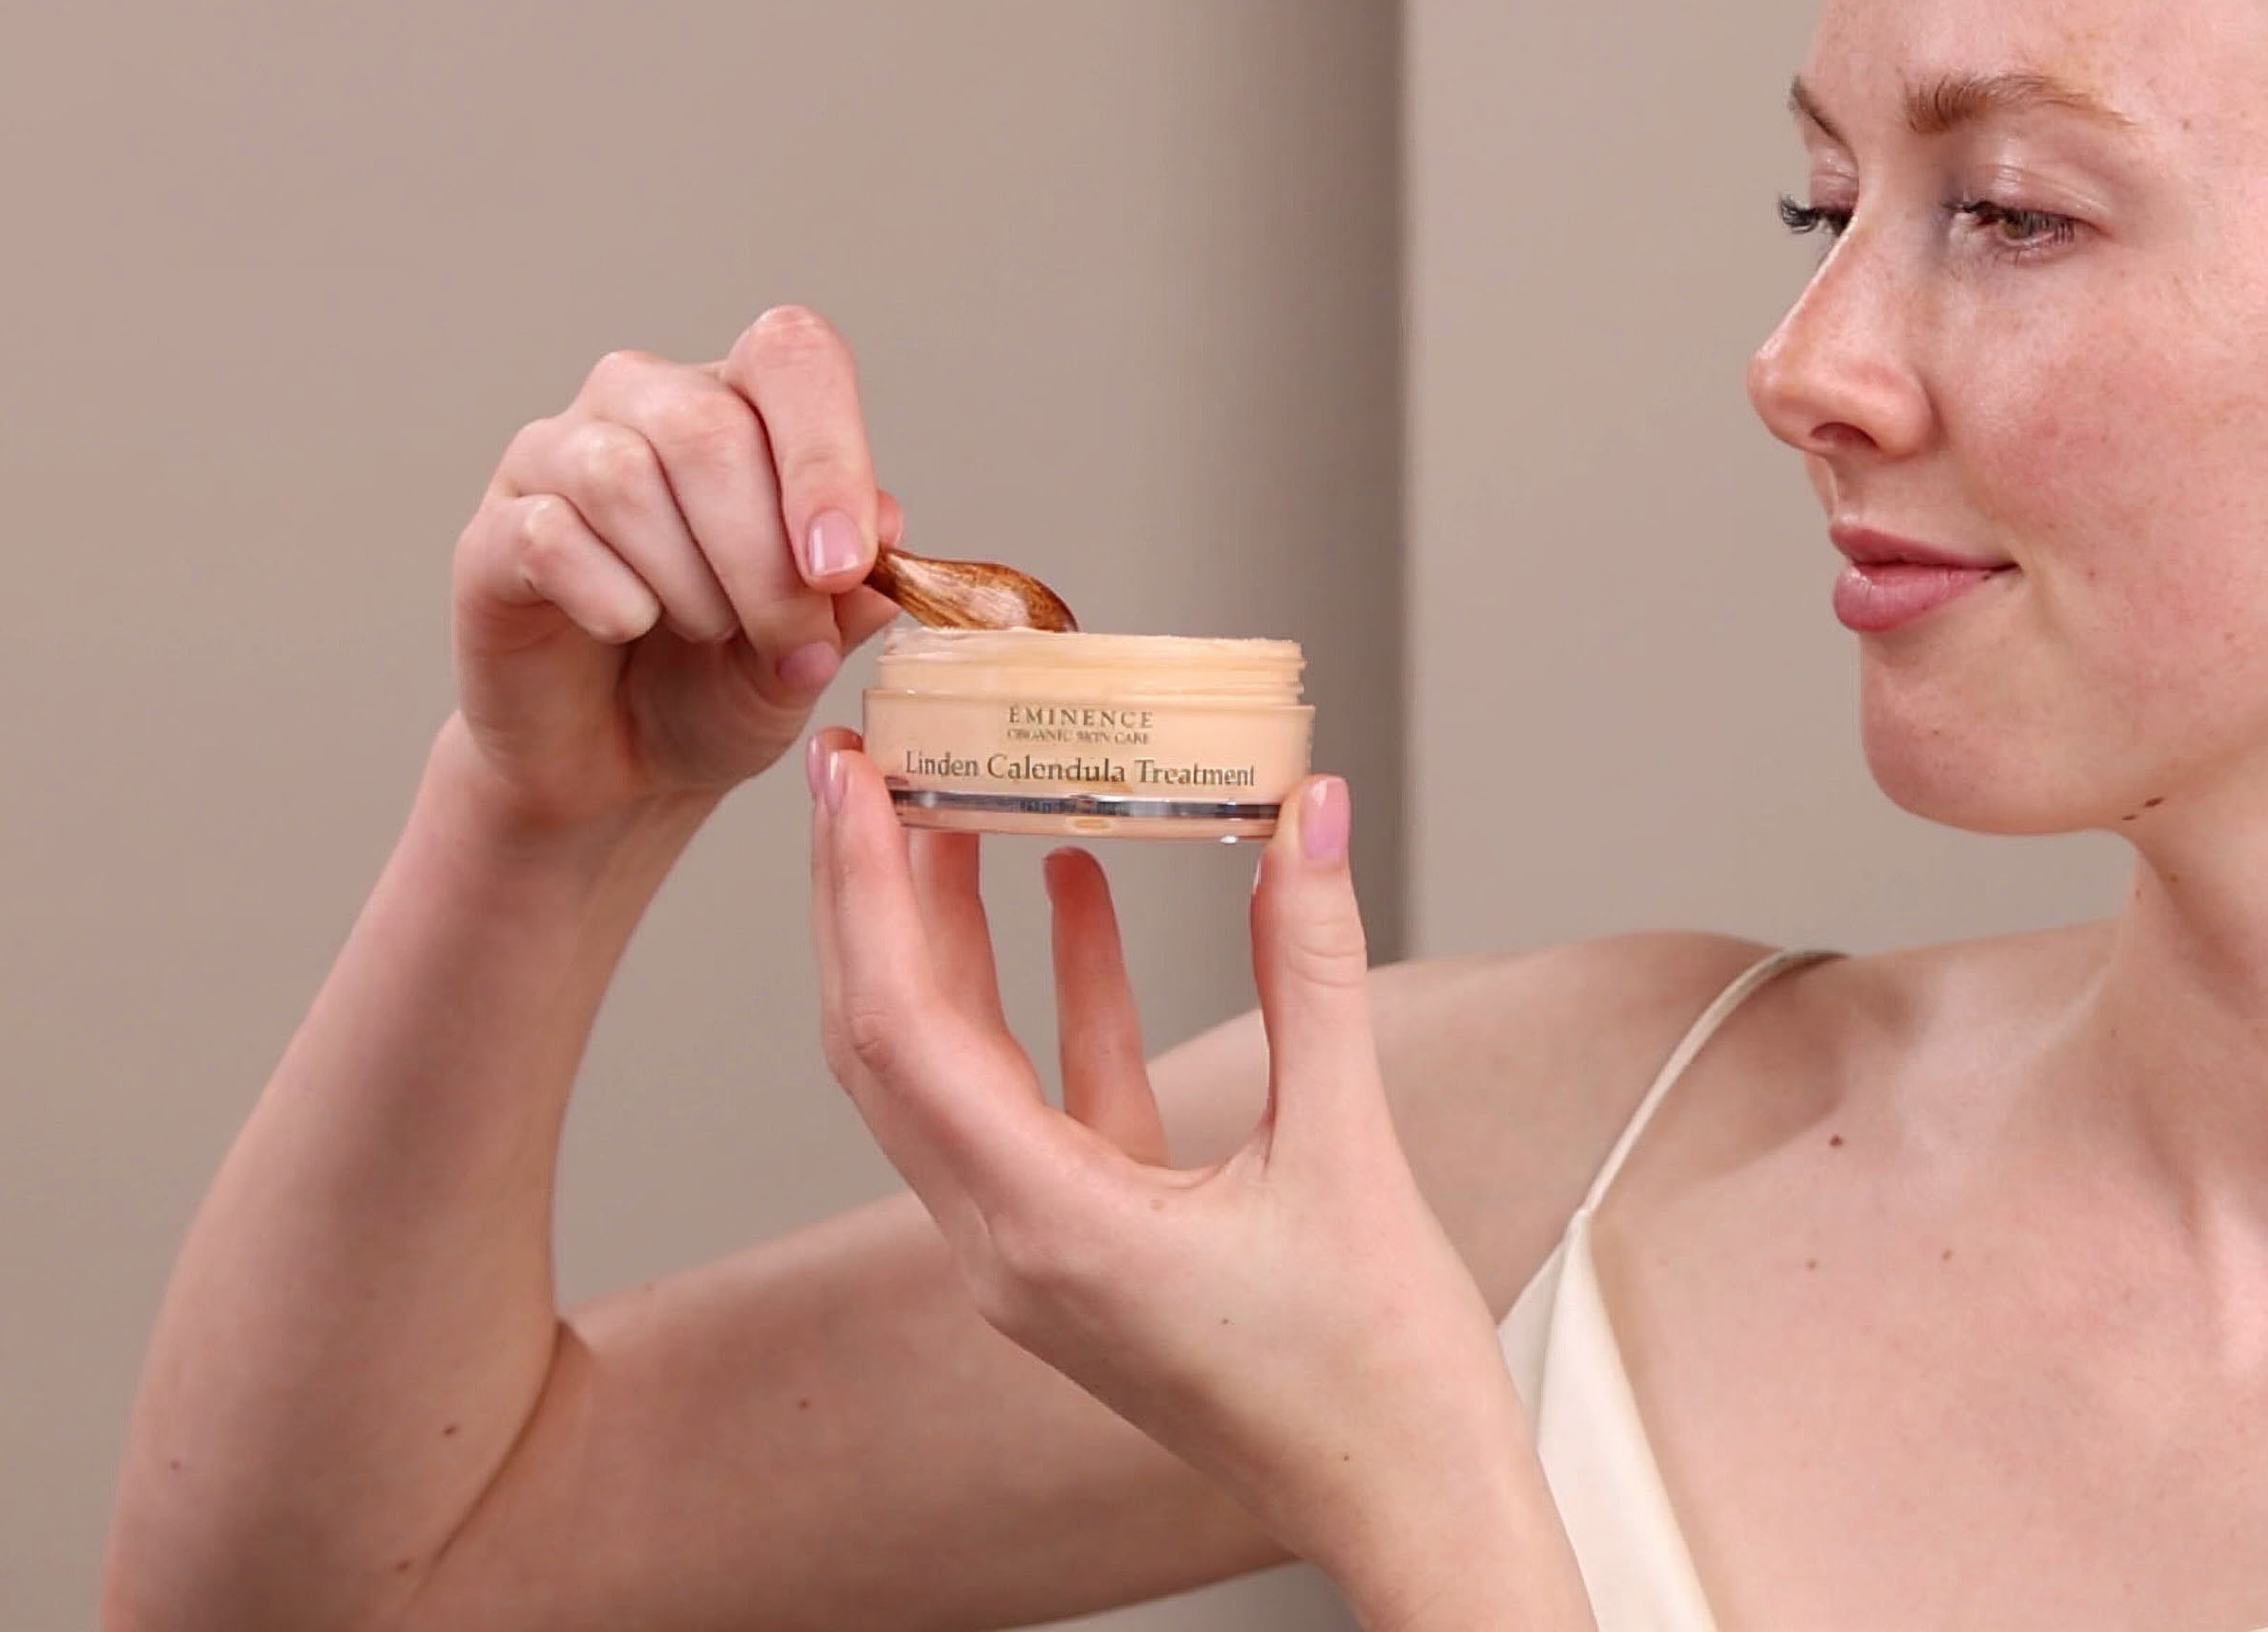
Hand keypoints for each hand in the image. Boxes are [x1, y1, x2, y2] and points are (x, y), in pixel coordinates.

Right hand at [449, 306, 904, 827]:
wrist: (620, 766)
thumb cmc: (720, 683)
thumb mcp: (813, 645)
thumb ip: (852, 590)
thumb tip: (885, 525)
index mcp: (743, 402)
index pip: (791, 355)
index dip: (827, 453)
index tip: (844, 565)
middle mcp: (644, 403)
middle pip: (708, 427)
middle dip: (765, 557)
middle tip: (791, 642)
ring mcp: (555, 456)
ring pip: (624, 475)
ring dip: (690, 581)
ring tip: (709, 631)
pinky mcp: (493, 530)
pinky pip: (549, 536)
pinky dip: (611, 599)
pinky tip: (629, 629)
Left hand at [801, 742, 1588, 1624]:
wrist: (1413, 1505)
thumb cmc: (1379, 1377)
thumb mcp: (1349, 1149)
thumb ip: (1316, 969)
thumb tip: (1307, 816)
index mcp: (1045, 1233)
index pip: (902, 1031)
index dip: (867, 891)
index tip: (854, 777)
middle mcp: (1010, 1248)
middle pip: (887, 1044)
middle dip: (866, 896)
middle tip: (863, 762)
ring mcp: (1043, 1253)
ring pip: (952, 1069)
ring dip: (945, 936)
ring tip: (953, 800)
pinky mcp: (1096, 1247)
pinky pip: (1041, 1099)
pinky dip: (1045, 995)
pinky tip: (1071, 895)